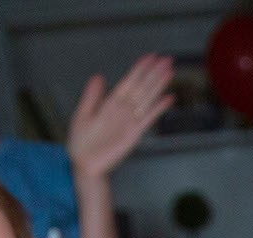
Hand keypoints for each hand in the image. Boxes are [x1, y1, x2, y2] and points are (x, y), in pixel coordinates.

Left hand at [67, 54, 175, 181]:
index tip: (150, 57)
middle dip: (154, 73)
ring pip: (147, 99)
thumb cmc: (81, 143)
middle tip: (167, 59)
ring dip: (158, 85)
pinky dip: (158, 108)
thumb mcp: (82, 115)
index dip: (139, 69)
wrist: (85, 165)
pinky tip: (169, 98)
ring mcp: (130, 122)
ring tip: (170, 72)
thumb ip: (92, 96)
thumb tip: (99, 76)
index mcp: (110, 104)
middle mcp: (123, 111)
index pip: (128, 82)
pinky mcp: (134, 135)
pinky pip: (148, 118)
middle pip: (141, 87)